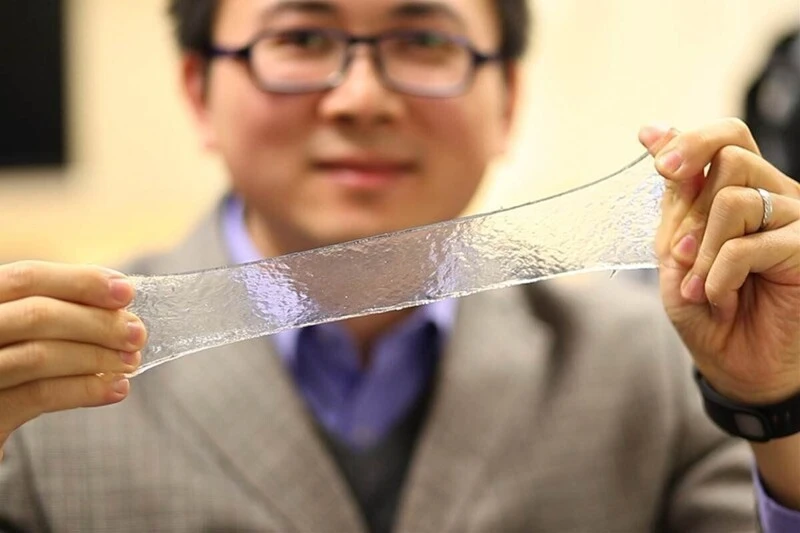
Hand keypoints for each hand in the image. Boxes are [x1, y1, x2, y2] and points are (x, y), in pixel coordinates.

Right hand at [0, 261, 146, 459]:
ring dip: (96, 357)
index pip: (27, 279)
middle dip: (97, 323)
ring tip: (131, 362)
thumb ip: (55, 315)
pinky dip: (85, 390)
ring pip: (39, 355)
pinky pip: (39, 396)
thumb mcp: (21, 332)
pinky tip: (115, 389)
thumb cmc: (8, 370)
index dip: (80, 282)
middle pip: (36, 314)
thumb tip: (119, 305)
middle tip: (137, 334)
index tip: (126, 292)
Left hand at [639, 118, 799, 403]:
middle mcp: (774, 196)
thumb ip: (674, 197)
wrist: (738, 366)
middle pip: (731, 155)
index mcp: (742, 191)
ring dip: (703, 249)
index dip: (688, 140)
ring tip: (702, 285)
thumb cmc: (708, 310)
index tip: (656, 157)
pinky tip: (721, 296)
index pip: (725, 139)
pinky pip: (748, 244)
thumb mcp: (676, 251)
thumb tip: (653, 129)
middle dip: (691, 205)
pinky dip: (719, 275)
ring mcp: (796, 220)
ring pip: (736, 197)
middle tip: (683, 252)